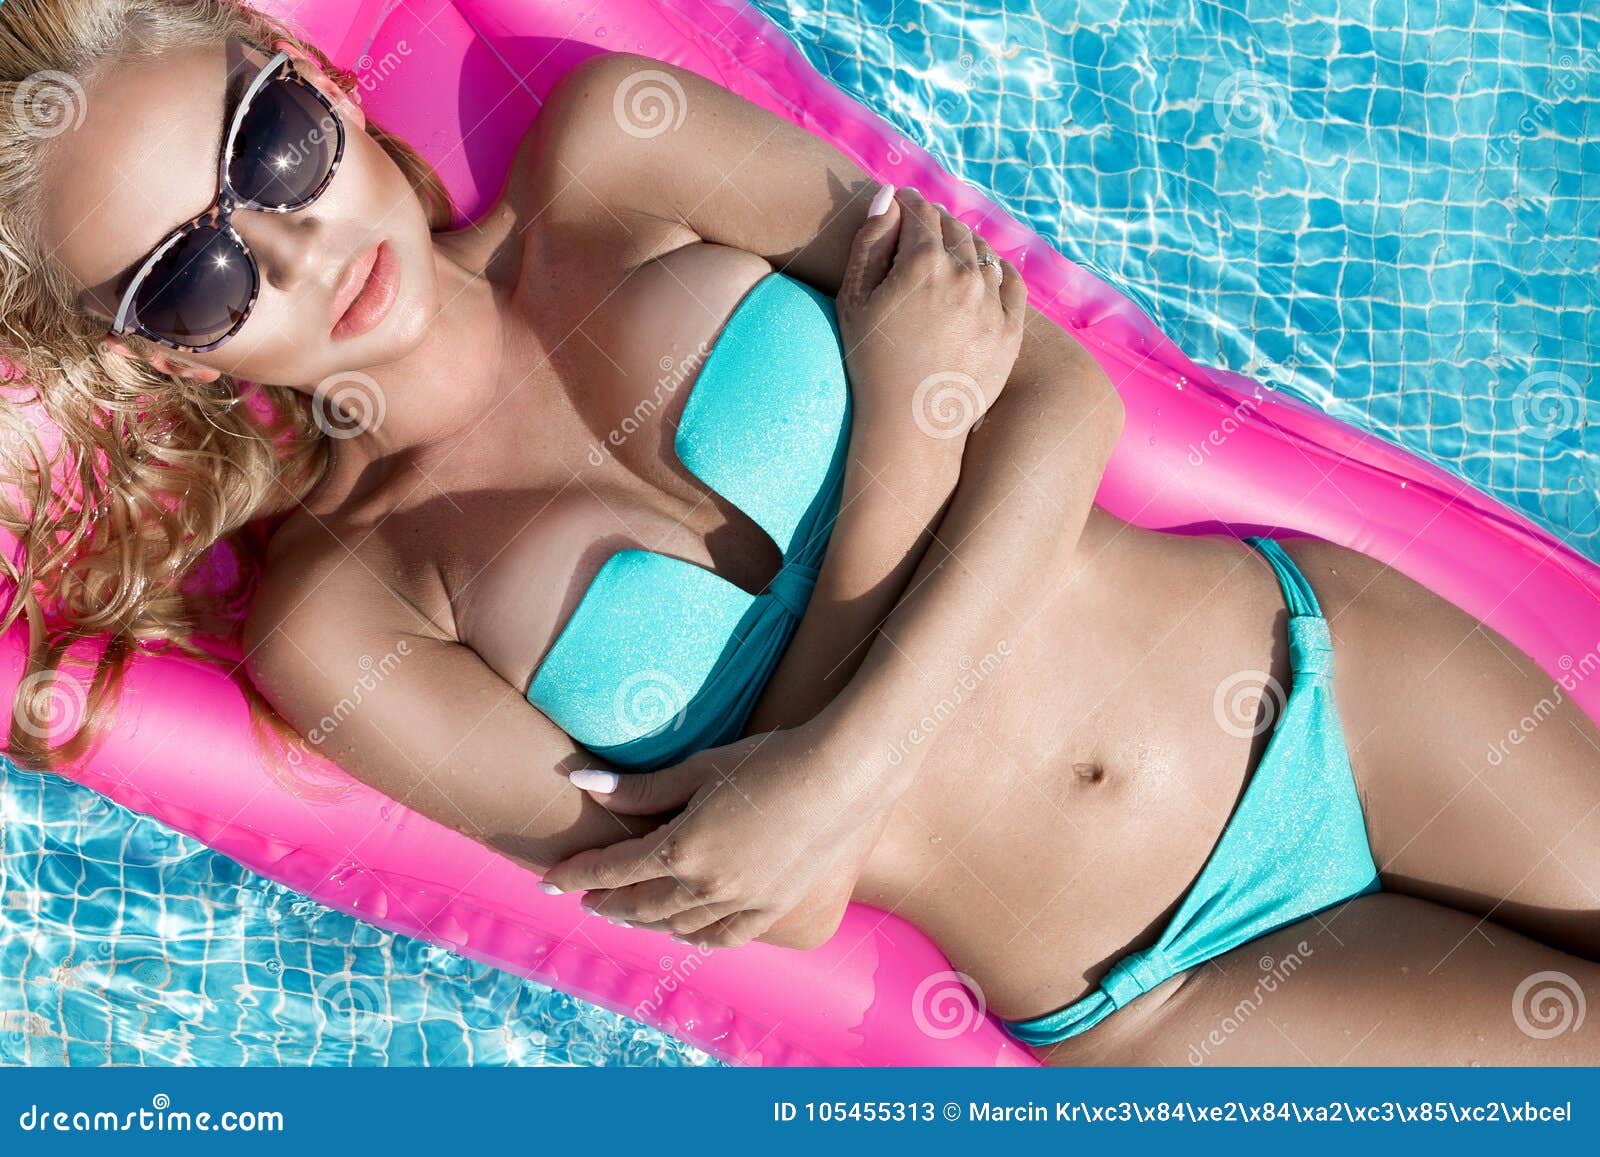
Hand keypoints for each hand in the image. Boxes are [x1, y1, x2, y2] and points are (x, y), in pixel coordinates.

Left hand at [539, 726, 886, 948]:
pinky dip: (695, 937)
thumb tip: (580, 783)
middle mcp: (705, 885)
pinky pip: (723, 937)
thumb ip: (639, 787)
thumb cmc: (768, 760)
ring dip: (645, 920)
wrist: (842, 777)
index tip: (548, 879)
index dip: (576, 874)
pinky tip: (684, 933)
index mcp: (680, 848)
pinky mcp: (773, 909)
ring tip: (627, 913)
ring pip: (678, 924)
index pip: (612, 868)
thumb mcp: (698, 769)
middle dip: (608, 901)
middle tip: (586, 898)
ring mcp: (741, 903)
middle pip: (640, 903)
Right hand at [836, 185, 1027, 445]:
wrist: (910, 424)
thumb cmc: (871, 361)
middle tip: (922, 232)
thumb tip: (891, 195)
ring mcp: (993, 302)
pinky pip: (1011, 282)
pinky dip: (996, 272)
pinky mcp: (1012, 329)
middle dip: (936, 224)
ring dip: (965, 247)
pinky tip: (981, 277)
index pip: (921, 212)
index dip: (908, 205)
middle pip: (954, 228)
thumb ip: (870, 241)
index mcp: (923, 262)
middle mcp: (965, 275)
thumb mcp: (855, 299)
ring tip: (947, 257)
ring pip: (983, 253)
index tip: (902, 208)